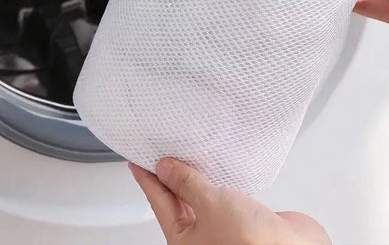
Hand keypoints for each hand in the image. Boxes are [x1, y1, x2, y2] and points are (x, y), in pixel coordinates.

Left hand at [129, 159, 330, 244]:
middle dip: (169, 177)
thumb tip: (166, 167)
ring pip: (201, 196)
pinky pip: (224, 193)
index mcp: (184, 240)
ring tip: (185, 155)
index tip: (138, 162)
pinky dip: (218, 178)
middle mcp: (202, 234)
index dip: (147, 180)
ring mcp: (223, 224)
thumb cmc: (250, 243)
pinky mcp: (243, 215)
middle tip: (160, 153)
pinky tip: (216, 166)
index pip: (159, 202)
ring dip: (195, 176)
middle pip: (178, 200)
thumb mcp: (209, 205)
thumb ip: (187, 184)